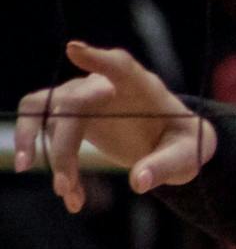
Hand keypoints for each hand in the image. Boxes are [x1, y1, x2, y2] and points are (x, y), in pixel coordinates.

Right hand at [13, 42, 216, 212]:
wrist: (170, 146)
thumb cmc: (183, 143)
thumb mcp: (187, 155)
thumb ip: (167, 165)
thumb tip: (140, 181)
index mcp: (141, 86)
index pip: (119, 66)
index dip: (98, 59)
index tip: (74, 50)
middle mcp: (105, 85)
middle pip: (72, 103)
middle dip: (63, 145)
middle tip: (66, 186)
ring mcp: (83, 97)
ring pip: (44, 110)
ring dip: (35, 144)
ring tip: (60, 189)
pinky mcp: (70, 116)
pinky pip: (42, 130)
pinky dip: (48, 160)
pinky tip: (74, 198)